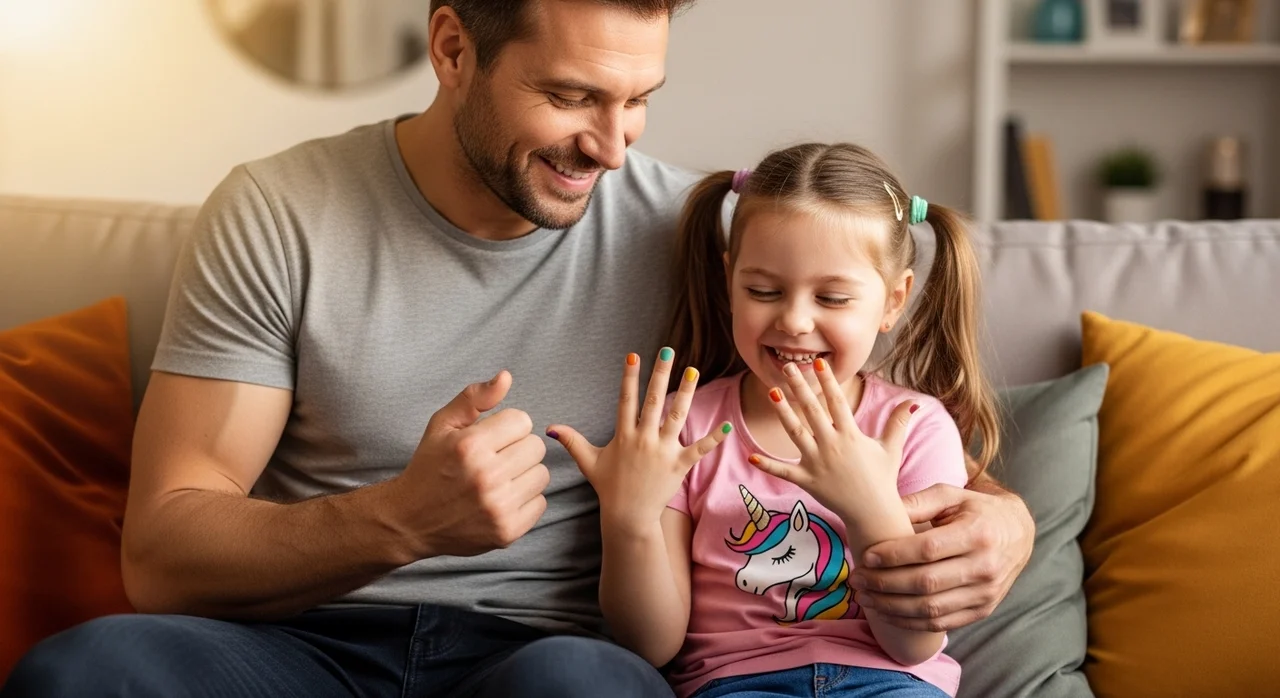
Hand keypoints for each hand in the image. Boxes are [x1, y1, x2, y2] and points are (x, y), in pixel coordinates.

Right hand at [391, 370, 549, 557]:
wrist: (410, 520)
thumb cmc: (429, 467)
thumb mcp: (442, 425)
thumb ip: (475, 398)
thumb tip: (506, 377)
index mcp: (470, 446)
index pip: (522, 420)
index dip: (507, 427)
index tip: (489, 439)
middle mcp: (486, 477)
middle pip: (536, 446)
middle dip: (517, 449)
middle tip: (494, 459)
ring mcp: (498, 507)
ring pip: (542, 474)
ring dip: (523, 474)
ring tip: (498, 480)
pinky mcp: (507, 531)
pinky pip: (540, 502)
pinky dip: (525, 500)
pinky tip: (501, 500)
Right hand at [548, 349, 730, 534]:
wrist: (628, 516)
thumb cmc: (609, 488)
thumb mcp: (588, 462)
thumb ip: (572, 441)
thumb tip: (549, 428)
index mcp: (623, 435)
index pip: (626, 400)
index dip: (629, 377)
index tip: (634, 356)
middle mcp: (643, 439)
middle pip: (652, 401)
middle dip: (660, 375)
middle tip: (668, 352)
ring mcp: (662, 451)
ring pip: (676, 416)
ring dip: (686, 393)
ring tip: (693, 371)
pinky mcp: (679, 465)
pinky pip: (699, 449)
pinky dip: (714, 438)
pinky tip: (727, 425)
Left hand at [747, 359, 916, 518]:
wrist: (873, 513)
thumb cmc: (882, 479)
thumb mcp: (891, 448)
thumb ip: (898, 423)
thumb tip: (913, 402)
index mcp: (851, 436)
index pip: (837, 402)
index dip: (828, 381)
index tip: (817, 363)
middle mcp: (832, 446)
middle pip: (812, 411)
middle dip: (799, 388)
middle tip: (788, 367)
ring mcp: (817, 463)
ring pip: (795, 433)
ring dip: (783, 413)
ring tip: (772, 392)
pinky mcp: (807, 481)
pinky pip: (784, 471)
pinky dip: (768, 465)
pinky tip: (751, 455)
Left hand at [850, 483, 1035, 631]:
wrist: (1018, 534)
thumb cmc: (976, 510)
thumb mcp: (951, 495)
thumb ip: (918, 502)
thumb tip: (879, 508)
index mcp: (977, 533)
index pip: (927, 549)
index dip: (893, 555)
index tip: (866, 556)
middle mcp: (985, 567)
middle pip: (926, 583)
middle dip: (884, 583)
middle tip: (857, 579)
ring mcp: (986, 593)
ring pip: (930, 609)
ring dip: (891, 607)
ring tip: (864, 597)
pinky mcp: (983, 611)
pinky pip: (941, 624)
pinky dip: (909, 622)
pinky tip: (886, 612)